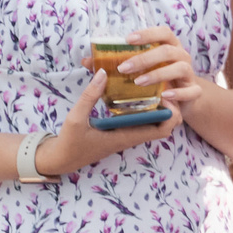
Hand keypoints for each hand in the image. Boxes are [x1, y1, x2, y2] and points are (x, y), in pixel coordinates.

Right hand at [32, 70, 184, 174]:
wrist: (61, 159)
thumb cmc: (69, 142)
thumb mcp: (76, 117)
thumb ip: (89, 96)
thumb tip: (103, 72)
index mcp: (126, 137)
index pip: (161, 130)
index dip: (171, 113)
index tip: (164, 93)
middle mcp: (131, 137)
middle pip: (164, 126)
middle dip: (170, 107)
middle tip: (162, 85)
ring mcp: (127, 136)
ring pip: (154, 123)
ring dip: (159, 107)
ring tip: (153, 85)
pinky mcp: (121, 133)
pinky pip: (141, 122)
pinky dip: (146, 109)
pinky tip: (137, 93)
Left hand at [121, 25, 207, 106]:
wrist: (183, 97)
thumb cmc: (159, 78)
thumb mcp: (143, 68)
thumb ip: (120, 63)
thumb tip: (89, 61)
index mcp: (171, 46)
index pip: (164, 33)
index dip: (148, 34)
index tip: (127, 40)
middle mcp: (182, 57)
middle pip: (168, 51)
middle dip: (144, 58)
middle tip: (123, 68)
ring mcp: (190, 74)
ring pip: (180, 68)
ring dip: (158, 74)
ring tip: (139, 82)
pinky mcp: (195, 91)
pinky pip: (191, 91)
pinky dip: (178, 93)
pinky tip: (164, 96)